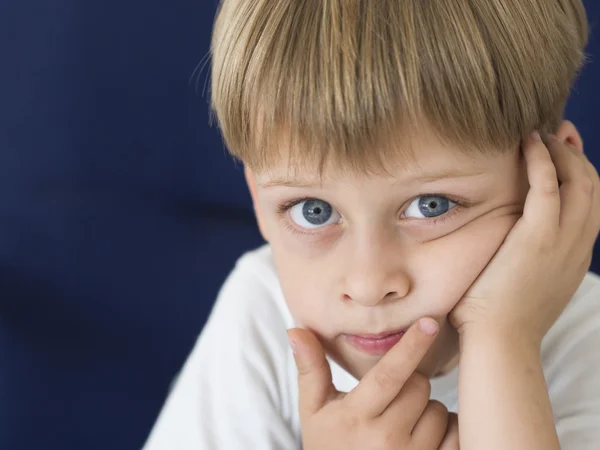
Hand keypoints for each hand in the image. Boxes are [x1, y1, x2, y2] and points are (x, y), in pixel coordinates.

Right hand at [288, 318, 456, 449]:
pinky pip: (454, 435)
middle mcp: (386, 439)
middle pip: (419, 385)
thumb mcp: (313, 411)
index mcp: (355, 417)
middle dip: (410, 384)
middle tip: (390, 401)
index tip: (430, 322)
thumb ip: (310, 370)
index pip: (388, 374)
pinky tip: (421, 439)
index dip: (410, 346)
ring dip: (426, 410)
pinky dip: (444, 431)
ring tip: (401, 426)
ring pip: (438, 410)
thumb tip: (295, 330)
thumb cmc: (329, 447)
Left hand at [449, 131, 599, 343]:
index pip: (589, 203)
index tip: (564, 151)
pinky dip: (541, 159)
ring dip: (562, 151)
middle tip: (557, 132)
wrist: (499, 343)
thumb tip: (511, 246)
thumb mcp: (526, 284)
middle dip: (577, 153)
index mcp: (575, 255)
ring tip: (540, 134)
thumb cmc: (497, 318)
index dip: (580, 172)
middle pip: (592, 185)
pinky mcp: (538, 237)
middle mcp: (577, 245)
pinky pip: (548, 186)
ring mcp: (562, 241)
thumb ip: (528, 259)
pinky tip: (527, 142)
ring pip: (579, 180)